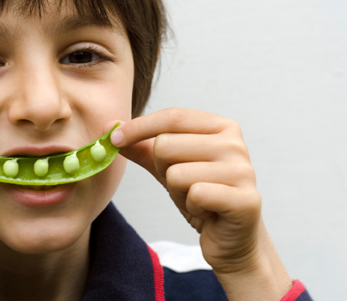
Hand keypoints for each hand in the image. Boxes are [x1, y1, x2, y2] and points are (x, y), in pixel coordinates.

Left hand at [110, 108, 291, 299]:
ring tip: (196, 199)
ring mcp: (243, 171)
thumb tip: (110, 128)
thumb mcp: (168, 167)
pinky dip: (191, 207)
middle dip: (163, 169)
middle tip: (183, 185)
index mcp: (221, 127)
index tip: (114, 138)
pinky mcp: (245, 200)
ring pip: (176, 173)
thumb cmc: (200, 197)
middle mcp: (235, 144)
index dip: (139, 126)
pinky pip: (195, 194)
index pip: (172, 117)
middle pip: (167, 145)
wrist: (232, 240)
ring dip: (177, 192)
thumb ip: (142, 147)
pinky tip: (206, 211)